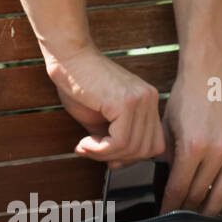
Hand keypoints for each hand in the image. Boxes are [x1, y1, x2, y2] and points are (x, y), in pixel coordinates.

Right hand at [46, 46, 165, 167]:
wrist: (67, 59)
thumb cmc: (78, 83)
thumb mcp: (99, 118)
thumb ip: (112, 137)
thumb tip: (116, 163)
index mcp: (147, 101)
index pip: (153, 143)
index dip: (130, 156)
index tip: (105, 156)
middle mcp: (150, 99)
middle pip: (147, 149)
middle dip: (117, 158)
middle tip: (90, 151)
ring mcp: (141, 100)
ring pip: (133, 148)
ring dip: (104, 154)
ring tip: (85, 146)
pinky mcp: (126, 103)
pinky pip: (121, 141)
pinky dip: (101, 149)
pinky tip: (85, 142)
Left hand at [159, 65, 221, 213]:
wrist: (213, 74)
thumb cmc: (187, 97)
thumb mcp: (168, 126)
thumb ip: (169, 155)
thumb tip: (168, 179)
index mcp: (193, 147)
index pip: (180, 187)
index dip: (171, 204)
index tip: (165, 213)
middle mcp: (218, 152)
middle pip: (202, 194)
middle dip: (188, 208)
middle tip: (179, 216)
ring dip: (211, 206)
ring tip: (200, 213)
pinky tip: (221, 197)